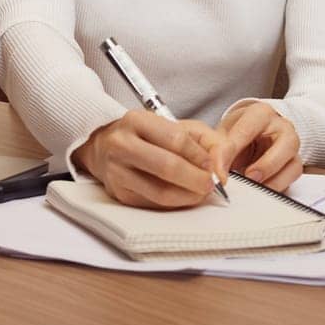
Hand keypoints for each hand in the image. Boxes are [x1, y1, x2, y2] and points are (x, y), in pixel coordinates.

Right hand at [70, 110, 227, 208]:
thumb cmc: (145, 136)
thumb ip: (207, 141)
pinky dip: (175, 204)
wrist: (104, 147)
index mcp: (136, 120)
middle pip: (167, 166)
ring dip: (189, 196)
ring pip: (160, 191)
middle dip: (197, 179)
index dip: (200, 156)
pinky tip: (184, 196)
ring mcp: (117, 171)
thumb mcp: (177, 125)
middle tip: (211, 184)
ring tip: (201, 192)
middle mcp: (121, 144)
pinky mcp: (119, 193)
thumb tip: (220, 169)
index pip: (176, 139)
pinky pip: (153, 204)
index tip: (213, 165)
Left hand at [216, 102, 301, 192]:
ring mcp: (291, 146)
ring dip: (273, 180)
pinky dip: (278, 186)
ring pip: (293, 164)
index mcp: (260, 113)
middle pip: (285, 144)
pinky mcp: (294, 164)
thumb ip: (219, 148)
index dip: (231, 151)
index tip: (219, 168)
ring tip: (254, 187)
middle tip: (248, 177)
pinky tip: (261, 190)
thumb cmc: (239, 131)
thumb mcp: (225, 133)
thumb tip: (215, 169)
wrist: (253, 134)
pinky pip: (292, 178)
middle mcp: (282, 127)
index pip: (247, 129)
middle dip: (266, 165)